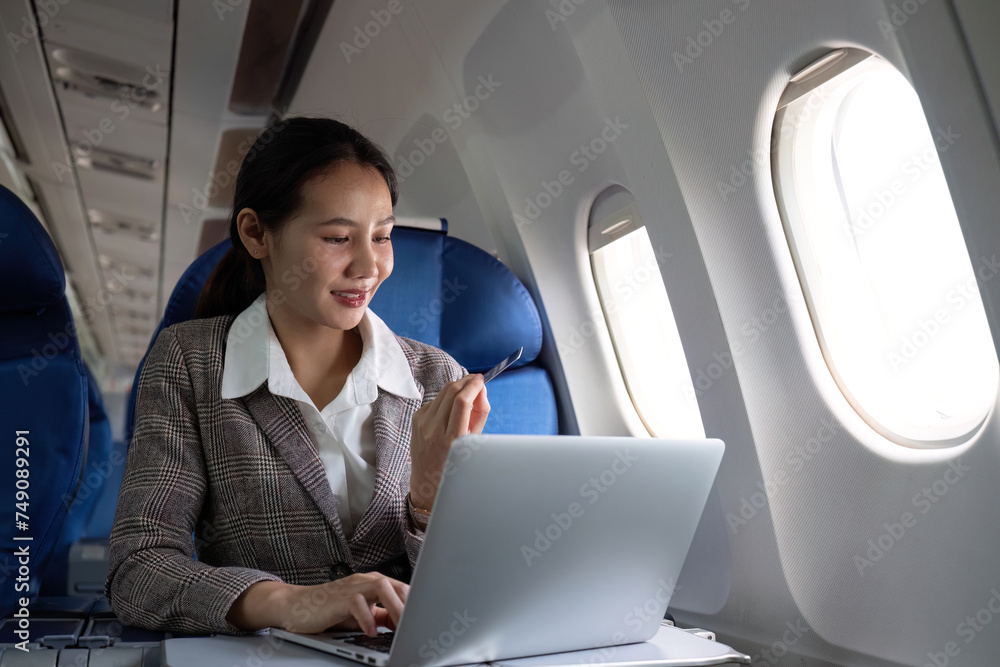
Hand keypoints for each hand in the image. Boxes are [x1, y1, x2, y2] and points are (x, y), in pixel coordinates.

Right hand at [227, 573, 408, 634]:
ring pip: (381, 587)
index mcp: (373, 584)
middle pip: (396, 584)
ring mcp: (352, 586)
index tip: (426, 619)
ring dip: (394, 606)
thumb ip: (381, 616)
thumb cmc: (328, 610)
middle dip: (410, 603)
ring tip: (401, 625)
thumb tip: (403, 625)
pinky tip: (370, 631)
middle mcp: (365, 581)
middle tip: (419, 623)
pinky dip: (366, 618)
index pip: (402, 588)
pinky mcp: (338, 597)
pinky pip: (357, 603)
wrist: (296, 607)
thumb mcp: (360, 615)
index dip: (415, 603)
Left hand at [409, 373, 489, 508]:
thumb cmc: (455, 462)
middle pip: (451, 392)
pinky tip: (450, 408)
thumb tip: (480, 389)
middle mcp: (433, 429)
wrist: (427, 478)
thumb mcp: (474, 441)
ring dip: (457, 387)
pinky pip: (435, 400)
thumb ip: (480, 413)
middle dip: (466, 381)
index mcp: (451, 438)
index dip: (473, 386)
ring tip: (467, 391)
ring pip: (442, 393)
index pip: (462, 402)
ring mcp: (422, 423)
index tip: (481, 379)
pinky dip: (446, 399)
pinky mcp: (416, 418)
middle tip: (476, 380)